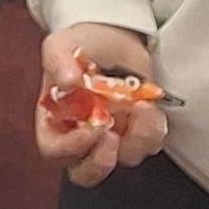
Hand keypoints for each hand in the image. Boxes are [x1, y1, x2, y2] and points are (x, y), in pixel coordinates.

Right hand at [34, 21, 169, 185]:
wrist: (113, 36)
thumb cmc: (81, 44)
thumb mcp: (61, 44)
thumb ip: (58, 60)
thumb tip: (68, 81)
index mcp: (55, 118)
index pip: (54, 149)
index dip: (71, 147)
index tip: (91, 127)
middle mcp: (80, 133)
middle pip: (85, 172)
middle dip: (100, 162)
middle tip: (111, 137)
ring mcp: (111, 134)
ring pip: (124, 157)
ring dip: (137, 137)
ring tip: (141, 106)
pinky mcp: (137, 130)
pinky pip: (149, 144)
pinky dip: (154, 129)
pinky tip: (150, 105)